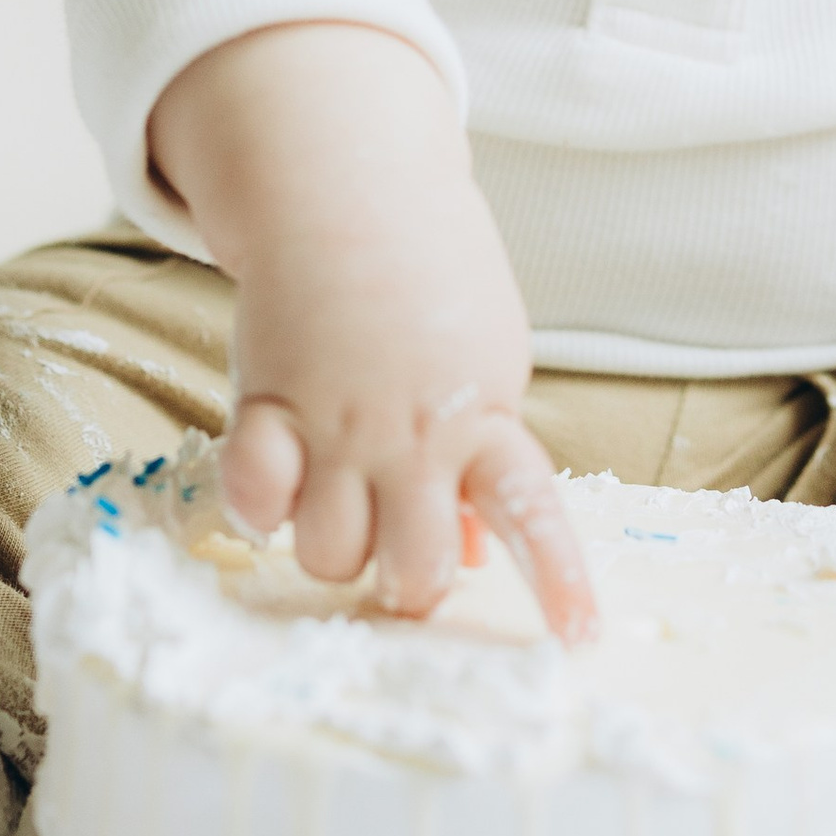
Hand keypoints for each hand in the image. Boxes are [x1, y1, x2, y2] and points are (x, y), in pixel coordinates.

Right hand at [149, 23, 594, 640]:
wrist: (350, 195)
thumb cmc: (430, 286)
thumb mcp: (486, 363)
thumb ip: (484, 457)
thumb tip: (487, 554)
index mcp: (484, 417)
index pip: (534, 512)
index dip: (560, 583)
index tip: (580, 640)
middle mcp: (413, 433)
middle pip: (416, 570)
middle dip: (410, 584)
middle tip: (402, 551)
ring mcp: (337, 424)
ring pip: (329, 554)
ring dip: (333, 546)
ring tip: (339, 498)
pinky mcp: (267, 406)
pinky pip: (255, 501)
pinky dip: (261, 508)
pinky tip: (279, 475)